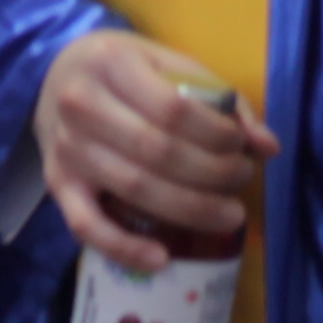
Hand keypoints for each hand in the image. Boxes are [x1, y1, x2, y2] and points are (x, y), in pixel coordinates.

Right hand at [41, 26, 269, 271]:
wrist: (54, 75)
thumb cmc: (123, 69)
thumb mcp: (167, 64)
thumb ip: (218, 99)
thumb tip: (268, 145)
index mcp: (111, 64)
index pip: (174, 109)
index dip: (216, 135)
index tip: (241, 146)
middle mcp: (81, 104)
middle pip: (158, 152)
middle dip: (212, 174)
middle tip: (241, 182)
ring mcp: (65, 148)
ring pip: (133, 188)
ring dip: (189, 209)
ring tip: (228, 216)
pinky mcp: (56, 184)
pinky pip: (87, 226)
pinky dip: (124, 248)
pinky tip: (162, 258)